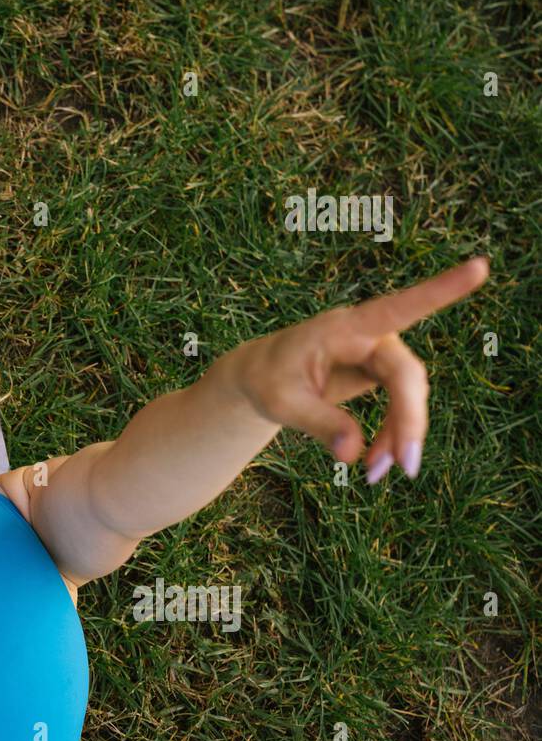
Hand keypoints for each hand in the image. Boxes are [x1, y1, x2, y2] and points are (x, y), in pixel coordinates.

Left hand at [229, 256, 489, 482]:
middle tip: (405, 467)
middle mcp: (367, 334)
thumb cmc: (267, 380)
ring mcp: (378, 353)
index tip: (479, 266)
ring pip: (408, 394)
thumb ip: (318, 424)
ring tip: (375, 474)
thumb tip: (353, 453)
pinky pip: (400, 405)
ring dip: (399, 434)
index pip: (395, 308)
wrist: (260, 377)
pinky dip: (392, 434)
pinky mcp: (382, 372)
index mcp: (342, 328)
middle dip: (408, 421)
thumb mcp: (282, 404)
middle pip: (406, 375)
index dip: (439, 290)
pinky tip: (377, 461)